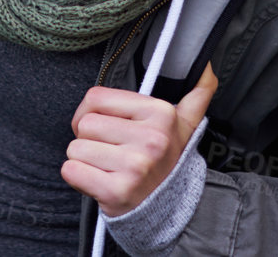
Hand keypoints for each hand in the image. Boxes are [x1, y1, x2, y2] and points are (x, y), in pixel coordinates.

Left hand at [62, 63, 217, 216]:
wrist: (172, 212)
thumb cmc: (166, 161)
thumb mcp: (186, 125)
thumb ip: (198, 92)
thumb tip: (207, 65)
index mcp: (161, 113)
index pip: (95, 97)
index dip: (91, 112)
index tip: (108, 127)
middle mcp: (151, 139)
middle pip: (84, 124)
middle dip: (90, 139)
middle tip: (112, 152)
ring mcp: (135, 166)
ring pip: (75, 148)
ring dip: (84, 160)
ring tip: (108, 167)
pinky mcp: (117, 192)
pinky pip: (71, 170)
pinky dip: (78, 177)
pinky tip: (99, 182)